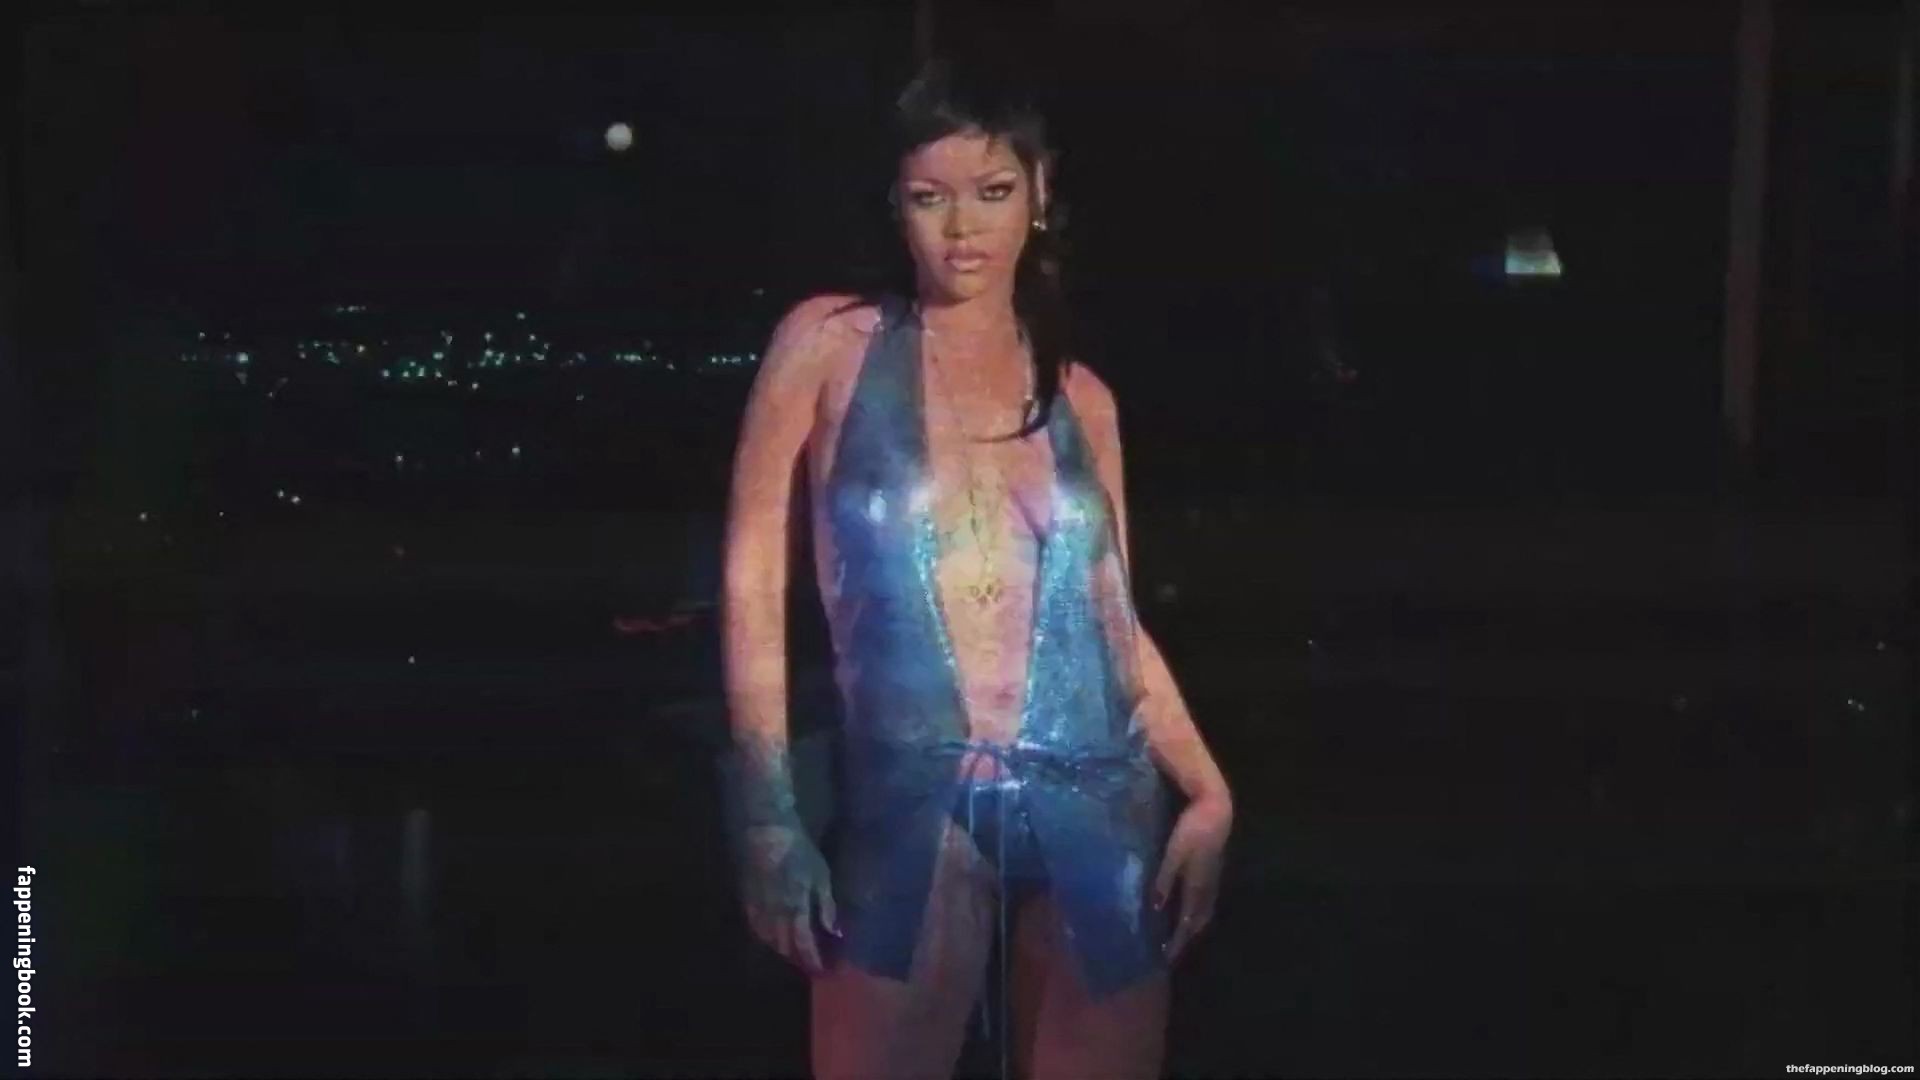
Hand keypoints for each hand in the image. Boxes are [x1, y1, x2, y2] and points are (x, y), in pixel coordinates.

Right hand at [741, 823, 839, 975]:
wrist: (767, 833)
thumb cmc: (799, 851)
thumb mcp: (820, 875)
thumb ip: (826, 905)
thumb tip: (834, 932)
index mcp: (796, 907)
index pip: (804, 944)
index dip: (813, 960)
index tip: (823, 970)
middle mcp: (775, 914)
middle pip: (785, 947)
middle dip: (798, 960)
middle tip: (811, 965)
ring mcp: (759, 909)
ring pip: (769, 941)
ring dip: (782, 952)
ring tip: (795, 956)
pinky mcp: (747, 901)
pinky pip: (756, 928)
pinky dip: (766, 939)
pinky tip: (773, 940)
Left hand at [1152, 792, 1230, 964]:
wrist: (1217, 812)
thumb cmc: (1192, 830)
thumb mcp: (1174, 854)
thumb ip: (1164, 880)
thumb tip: (1154, 908)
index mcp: (1197, 888)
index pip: (1186, 922)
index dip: (1177, 941)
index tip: (1167, 958)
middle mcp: (1207, 889)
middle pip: (1197, 922)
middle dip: (1185, 939)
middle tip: (1172, 953)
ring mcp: (1212, 881)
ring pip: (1203, 913)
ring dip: (1191, 927)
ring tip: (1178, 937)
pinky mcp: (1212, 872)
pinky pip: (1204, 901)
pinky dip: (1195, 913)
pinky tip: (1187, 910)